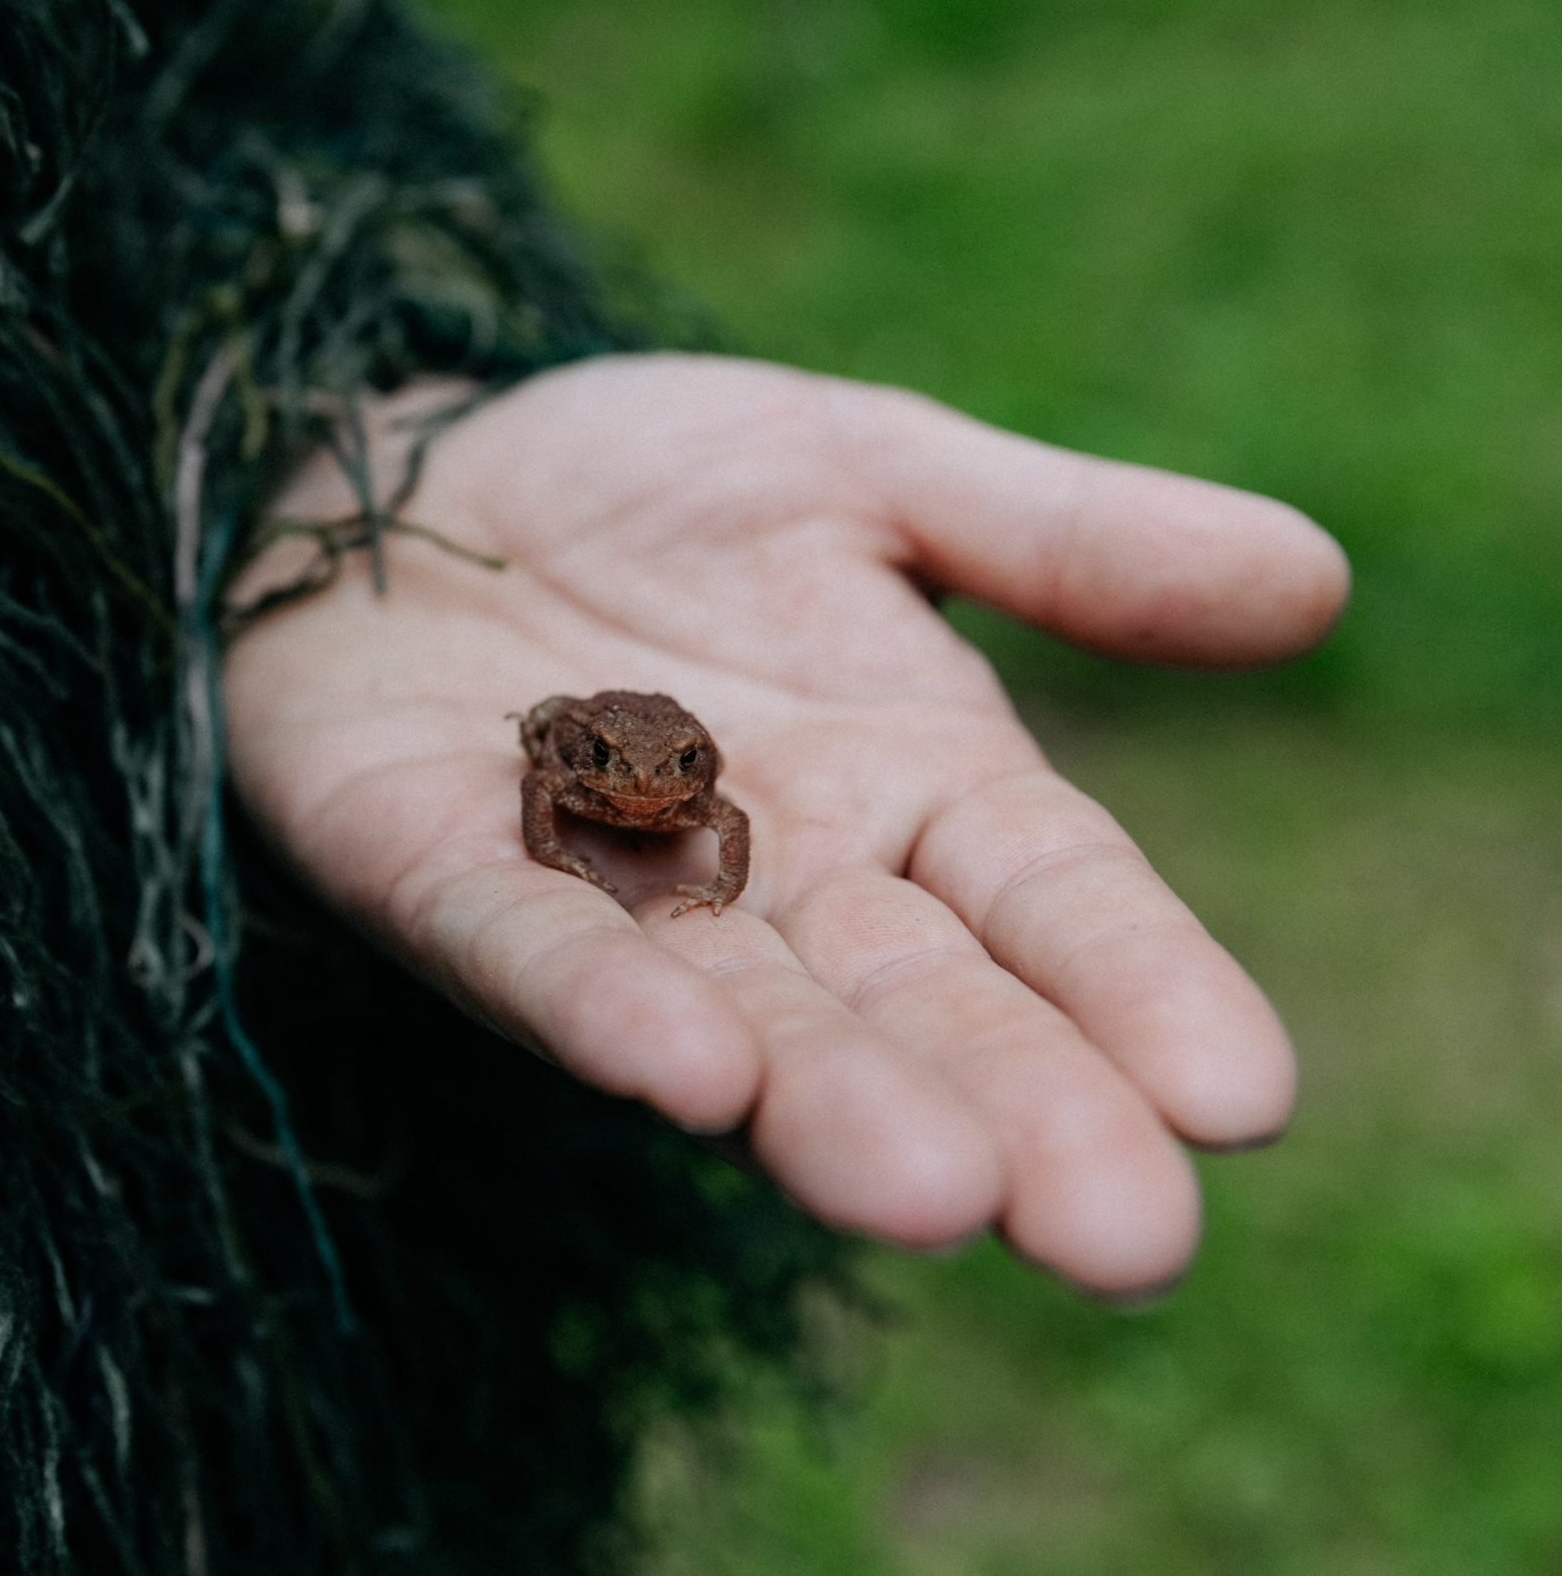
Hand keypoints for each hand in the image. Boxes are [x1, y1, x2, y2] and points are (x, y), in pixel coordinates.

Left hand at [222, 355, 1347, 1295]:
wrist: (392, 482)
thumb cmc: (641, 490)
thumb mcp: (865, 472)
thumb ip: (1059, 538)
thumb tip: (1320, 579)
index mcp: (908, 783)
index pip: (1053, 900)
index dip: (1141, 991)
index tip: (1240, 1101)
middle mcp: (777, 875)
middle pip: (915, 1005)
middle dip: (1013, 1112)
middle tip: (1118, 1239)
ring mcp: (608, 895)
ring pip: (740, 1015)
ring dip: (825, 1102)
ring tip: (923, 1193)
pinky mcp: (434, 874)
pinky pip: (523, 949)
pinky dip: (600, 1007)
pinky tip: (685, 1074)